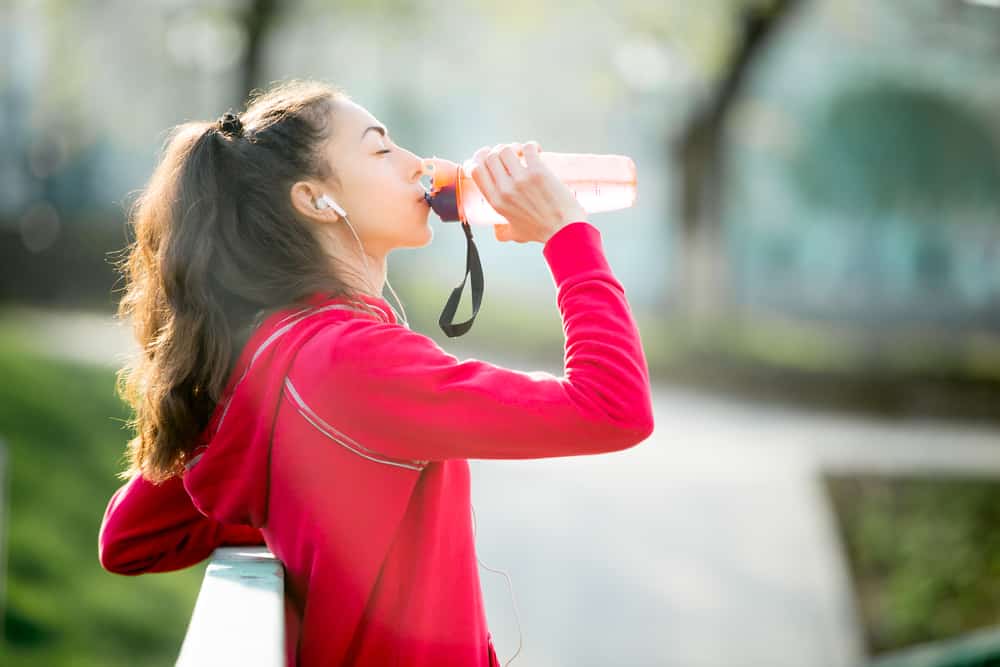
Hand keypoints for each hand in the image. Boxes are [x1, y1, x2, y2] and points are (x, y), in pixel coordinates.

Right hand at [469, 141, 587, 243]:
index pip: (476, 171)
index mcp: (496, 202)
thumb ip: (503, 232)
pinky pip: (528, 148)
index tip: (487, 156)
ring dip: (514, 147)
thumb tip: (497, 231)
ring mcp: (521, 179)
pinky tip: (537, 151)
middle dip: (497, 150)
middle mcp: (504, 189)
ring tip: (523, 153)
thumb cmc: (542, 232)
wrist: (564, 231)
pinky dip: (531, 146)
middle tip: (509, 154)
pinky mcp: (538, 172)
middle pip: (490, 156)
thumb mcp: (515, 233)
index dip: (478, 159)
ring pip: (506, 149)